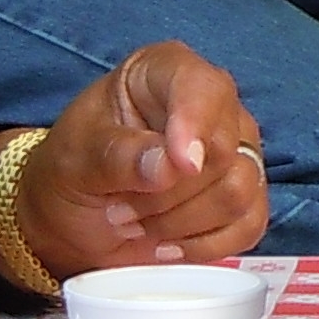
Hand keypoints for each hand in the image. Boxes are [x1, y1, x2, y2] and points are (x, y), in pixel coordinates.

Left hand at [25, 44, 274, 265]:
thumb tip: (172, 167)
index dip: (195, 124)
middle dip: (168, 193)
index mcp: (165, 72)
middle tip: (120, 206)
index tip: (181, 164)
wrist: (71, 222)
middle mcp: (212, 105)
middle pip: (223, 150)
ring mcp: (235, 151)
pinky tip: (166, 245)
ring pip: (238, 191)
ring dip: (179, 222)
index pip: (201, 87)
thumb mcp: (73, 160)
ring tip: (137, 222)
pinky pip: (248, 225)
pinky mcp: (244, 198)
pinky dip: (204, 247)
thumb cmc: (70, 173)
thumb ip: (118, 156)